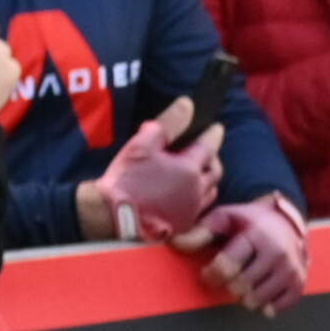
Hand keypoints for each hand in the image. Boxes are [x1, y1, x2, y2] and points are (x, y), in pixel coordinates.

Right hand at [98, 103, 221, 242]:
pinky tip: (189, 194)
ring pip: (210, 191)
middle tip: (207, 150)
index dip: (213, 134)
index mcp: (189, 169)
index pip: (209, 146)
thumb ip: (168, 123)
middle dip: (213, 158)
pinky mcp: (183, 226)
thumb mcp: (143, 144)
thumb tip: (187, 104)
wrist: (113, 219)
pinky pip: (201, 208)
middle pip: (215, 171)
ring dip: (208, 179)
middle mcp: (196, 191)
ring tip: (199, 172)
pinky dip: (200, 197)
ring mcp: (191, 210)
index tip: (216, 127)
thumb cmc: (127, 181)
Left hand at [192, 193, 308, 315]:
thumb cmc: (249, 222)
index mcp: (256, 235)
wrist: (288, 222)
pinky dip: (265, 306)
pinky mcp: (299, 283)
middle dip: (228, 286)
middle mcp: (277, 253)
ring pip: (257, 301)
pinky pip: (278, 308)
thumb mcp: (224, 219)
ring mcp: (291, 270)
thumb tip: (173, 243)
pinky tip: (260, 295)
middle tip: (227, 279)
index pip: (227, 266)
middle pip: (240, 287)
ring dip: (244, 297)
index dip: (211, 275)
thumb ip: (199, 232)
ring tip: (243, 285)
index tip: (208, 273)